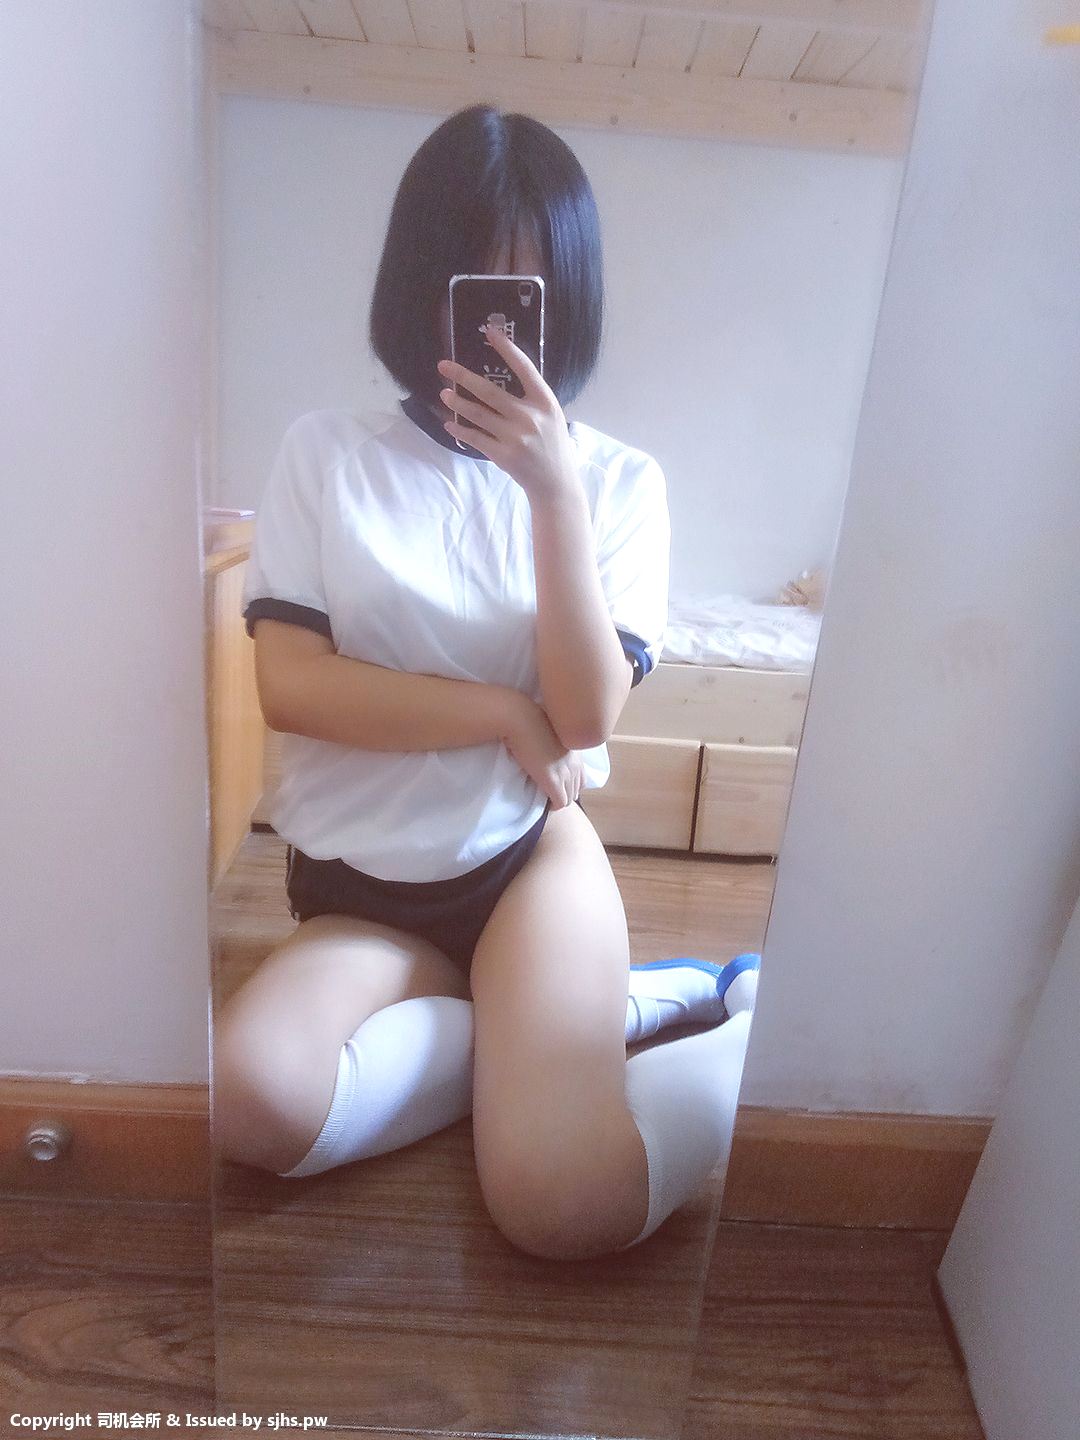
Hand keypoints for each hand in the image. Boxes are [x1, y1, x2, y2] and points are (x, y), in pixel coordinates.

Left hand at [435, 324, 579, 503]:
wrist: (556, 484)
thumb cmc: (552, 446)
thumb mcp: (551, 416)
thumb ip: (531, 399)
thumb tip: (501, 379)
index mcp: (545, 402)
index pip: (524, 368)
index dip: (506, 349)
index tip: (489, 331)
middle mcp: (530, 417)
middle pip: (490, 391)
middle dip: (463, 376)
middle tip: (443, 366)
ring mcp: (516, 437)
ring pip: (478, 414)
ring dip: (457, 402)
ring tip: (444, 394)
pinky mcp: (504, 455)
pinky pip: (476, 438)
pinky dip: (461, 430)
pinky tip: (449, 423)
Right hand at [500, 692, 587, 810]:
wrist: (521, 720)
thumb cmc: (528, 719)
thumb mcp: (546, 729)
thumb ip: (551, 740)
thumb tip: (543, 744)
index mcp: (574, 749)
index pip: (581, 776)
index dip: (569, 782)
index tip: (555, 783)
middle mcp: (574, 762)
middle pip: (577, 789)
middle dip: (565, 792)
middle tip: (549, 792)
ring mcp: (565, 773)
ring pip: (570, 797)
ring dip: (559, 799)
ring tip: (545, 796)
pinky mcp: (554, 782)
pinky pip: (561, 803)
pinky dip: (553, 805)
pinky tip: (543, 802)